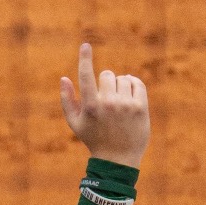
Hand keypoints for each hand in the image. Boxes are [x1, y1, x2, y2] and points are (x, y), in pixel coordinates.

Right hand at [60, 43, 149, 167]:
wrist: (118, 159)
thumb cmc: (93, 139)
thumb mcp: (75, 122)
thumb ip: (67, 100)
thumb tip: (64, 78)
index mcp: (90, 106)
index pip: (86, 76)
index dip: (85, 59)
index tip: (85, 45)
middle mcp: (108, 103)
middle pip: (107, 74)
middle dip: (105, 81)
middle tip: (106, 96)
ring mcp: (126, 105)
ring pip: (123, 79)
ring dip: (119, 85)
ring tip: (118, 100)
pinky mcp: (141, 107)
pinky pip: (137, 83)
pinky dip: (133, 84)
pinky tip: (129, 94)